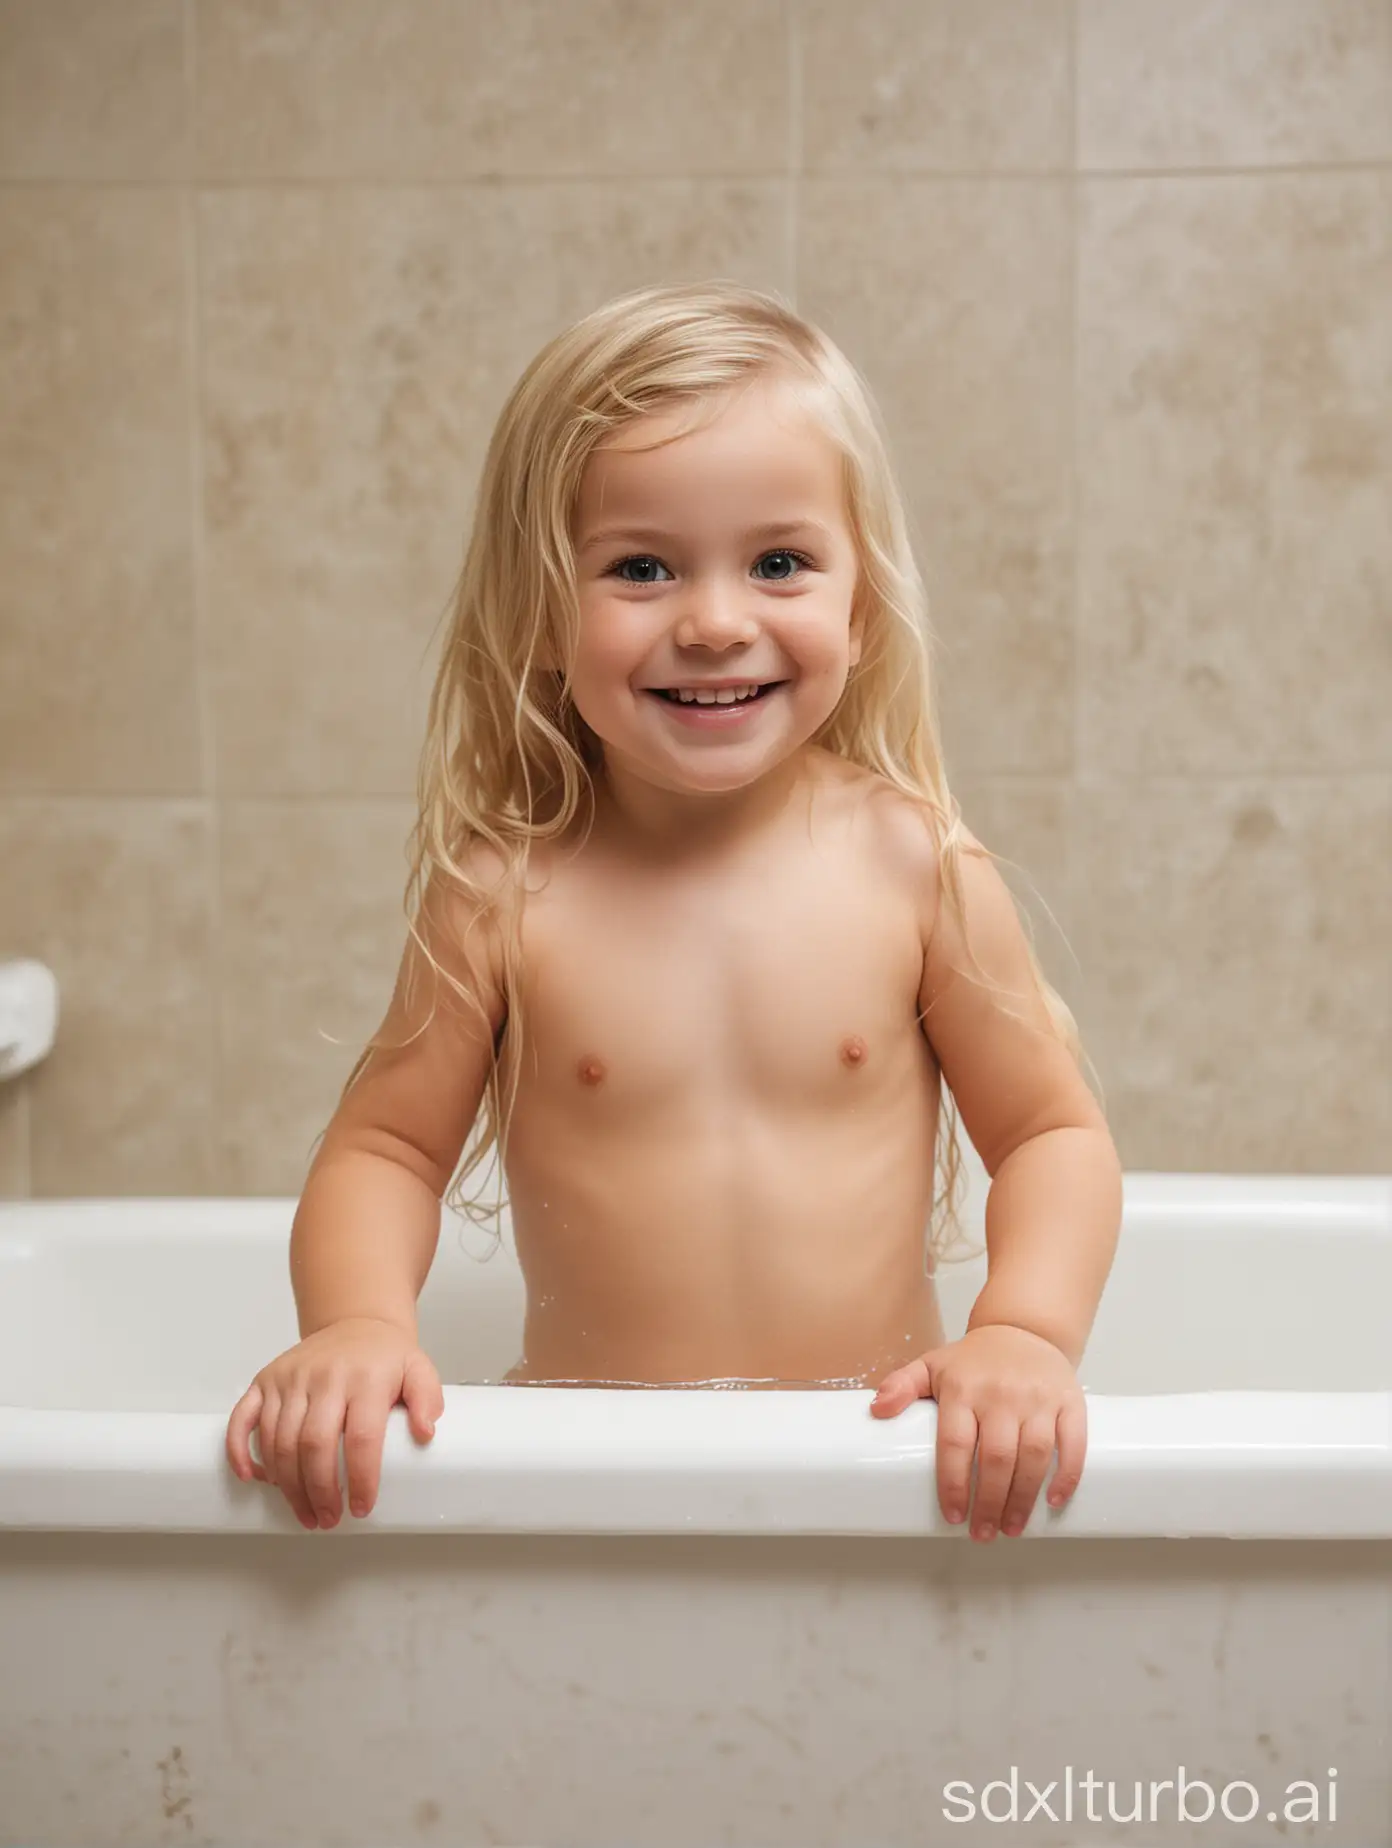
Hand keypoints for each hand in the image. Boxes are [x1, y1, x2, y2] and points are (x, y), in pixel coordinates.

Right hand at [225, 1318, 443, 1530]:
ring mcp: (290, 1378)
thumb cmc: (384, 1356)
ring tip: (305, 1512)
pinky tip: (252, 1478)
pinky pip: (243, 1418)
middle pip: (313, 1445)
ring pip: (279, 1440)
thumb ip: (427, 1398)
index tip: (361, 1507)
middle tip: (327, 1519)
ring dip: (288, 1485)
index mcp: (364, 1378)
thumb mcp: (418, 1369)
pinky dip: (240, 1451)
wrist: (355, 1322)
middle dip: (319, 1491)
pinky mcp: (266, 1380)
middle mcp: (323, 1377)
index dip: (360, 1478)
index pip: (360, 1437)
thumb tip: (425, 1432)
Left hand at [869, 1324, 1085, 1541]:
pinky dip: (1067, 1475)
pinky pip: (1073, 1442)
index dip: (953, 1484)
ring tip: (1011, 1528)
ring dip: (1023, 1498)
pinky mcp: (1069, 1402)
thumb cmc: (974, 1360)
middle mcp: (1002, 1394)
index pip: (955, 1443)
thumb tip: (875, 1409)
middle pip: (996, 1458)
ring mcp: (1038, 1398)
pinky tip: (1053, 1501)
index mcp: (964, 1388)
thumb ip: (901, 1385)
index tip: (953, 1517)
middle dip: (988, 1503)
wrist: (1024, 1330)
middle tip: (983, 1534)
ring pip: (1034, 1456)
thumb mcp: (932, 1365)